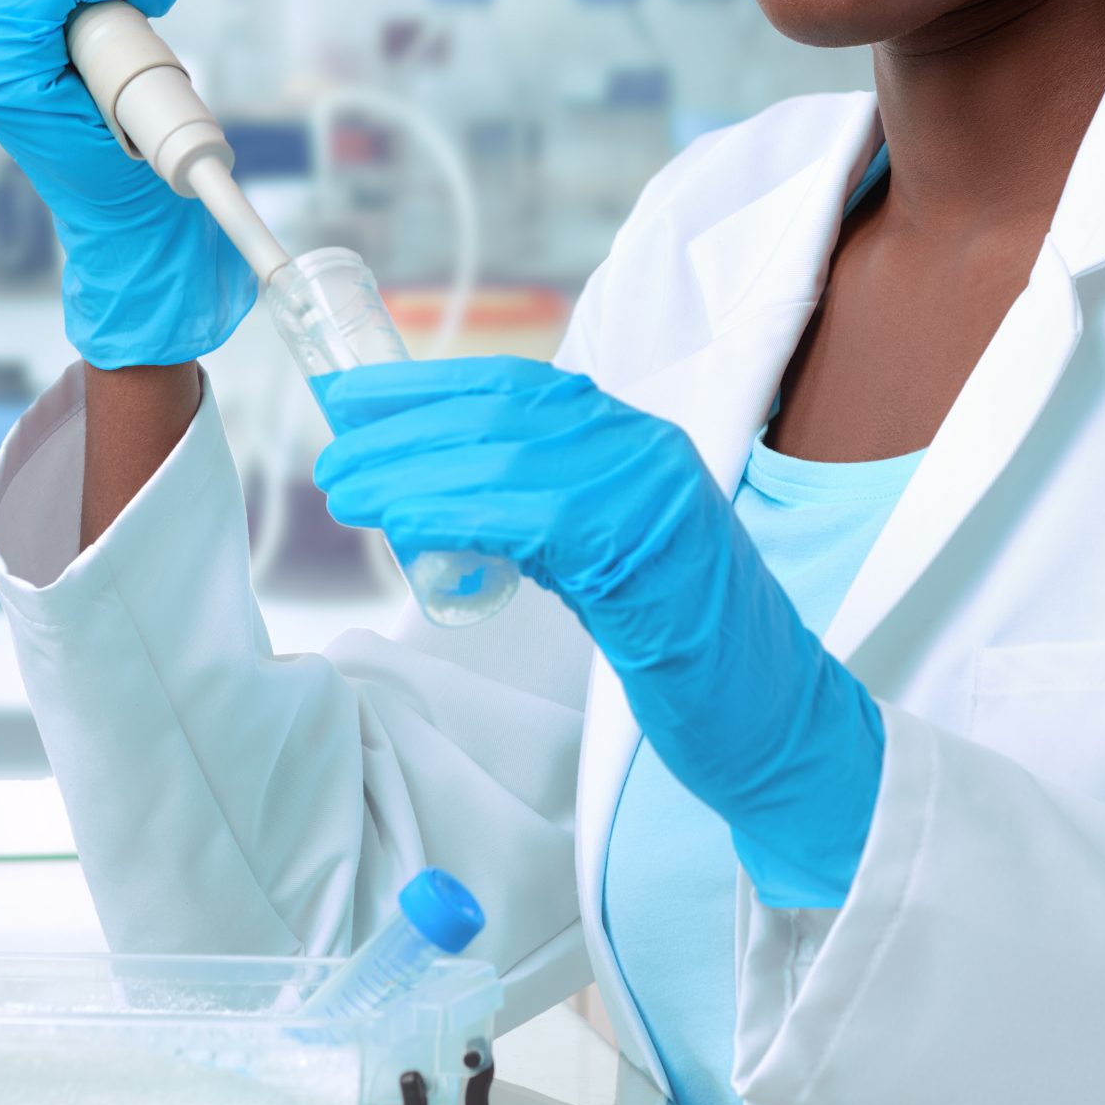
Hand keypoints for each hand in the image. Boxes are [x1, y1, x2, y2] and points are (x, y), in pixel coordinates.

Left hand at [314, 357, 883, 906]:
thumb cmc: (678, 647)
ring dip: (413, 471)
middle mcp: (647, 447)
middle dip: (404, 427)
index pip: (516, 387)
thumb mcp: (600, 556)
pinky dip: (460, 513)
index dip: (426, 385)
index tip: (353, 399)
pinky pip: (535, 515)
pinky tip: (407, 527)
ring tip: (347, 490)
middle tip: (333, 453)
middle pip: (503, 412)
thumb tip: (434, 493)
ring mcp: (654, 492)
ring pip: (510, 457)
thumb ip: (539, 514)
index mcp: (634, 439)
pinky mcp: (648, 549)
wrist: (772, 719)